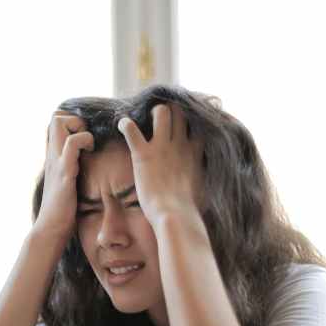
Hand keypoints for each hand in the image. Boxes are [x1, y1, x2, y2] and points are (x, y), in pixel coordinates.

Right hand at [32, 111, 93, 240]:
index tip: (85, 138)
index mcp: (53, 157)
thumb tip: (84, 166)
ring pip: (59, 123)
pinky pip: (72, 144)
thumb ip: (71, 170)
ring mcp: (57, 162)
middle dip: (75, 120)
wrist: (51, 229)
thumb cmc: (62, 210)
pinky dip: (84, 141)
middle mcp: (52, 155)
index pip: (55, 122)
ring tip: (88, 145)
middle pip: (55, 116)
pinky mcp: (64, 172)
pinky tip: (91, 153)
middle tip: (86, 140)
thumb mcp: (66, 183)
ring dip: (79, 127)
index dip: (72, 122)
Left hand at [117, 104, 202, 227]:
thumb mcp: (203, 189)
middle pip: (180, 112)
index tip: (185, 122)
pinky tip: (122, 124)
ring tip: (145, 118)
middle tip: (162, 117)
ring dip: (152, 113)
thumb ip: (202, 177)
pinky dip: (125, 124)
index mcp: (195, 152)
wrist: (175, 215)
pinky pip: (131, 129)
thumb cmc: (189, 209)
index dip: (191, 120)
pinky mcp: (143, 154)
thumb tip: (203, 184)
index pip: (198, 125)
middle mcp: (180, 144)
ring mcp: (161, 147)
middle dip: (171, 110)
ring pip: (161, 112)